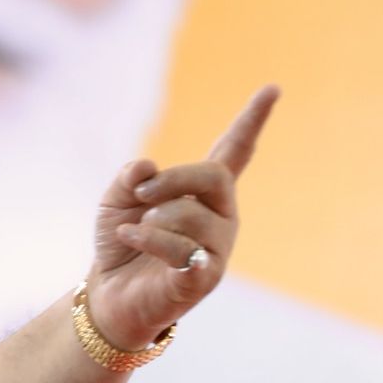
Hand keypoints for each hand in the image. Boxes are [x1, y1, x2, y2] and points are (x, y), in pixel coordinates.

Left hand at [85, 85, 279, 349]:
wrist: (109, 293)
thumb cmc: (120, 243)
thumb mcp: (114, 200)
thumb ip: (129, 178)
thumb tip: (146, 167)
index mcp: (204, 192)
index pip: (235, 151)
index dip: (252, 121)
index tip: (272, 88)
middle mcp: (221, 217)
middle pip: (215, 177)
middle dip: (173, 179)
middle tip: (140, 194)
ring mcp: (218, 249)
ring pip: (193, 215)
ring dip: (153, 219)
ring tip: (135, 231)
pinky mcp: (206, 278)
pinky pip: (182, 249)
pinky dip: (149, 239)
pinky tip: (131, 237)